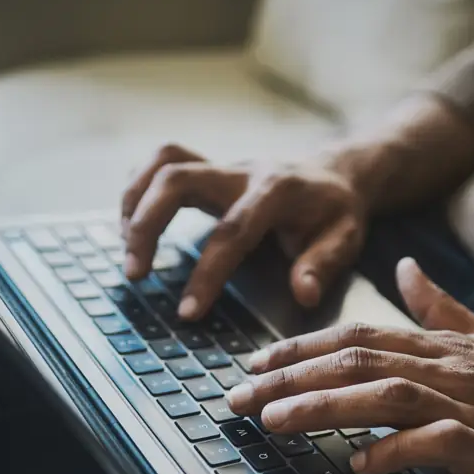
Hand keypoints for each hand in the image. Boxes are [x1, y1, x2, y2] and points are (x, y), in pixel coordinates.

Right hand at [121, 144, 368, 319]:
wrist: (336, 173)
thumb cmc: (336, 212)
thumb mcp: (345, 239)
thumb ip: (322, 265)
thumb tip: (303, 295)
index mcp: (277, 190)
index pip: (232, 231)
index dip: (207, 273)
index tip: (187, 312)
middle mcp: (242, 171)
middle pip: (178, 177)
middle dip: (147, 223)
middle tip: (135, 274)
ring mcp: (222, 166)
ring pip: (164, 161)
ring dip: (134, 202)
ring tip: (128, 250)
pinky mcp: (208, 169)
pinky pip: (163, 164)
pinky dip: (140, 190)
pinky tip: (133, 227)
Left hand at [227, 258, 473, 473]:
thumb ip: (443, 308)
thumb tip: (405, 270)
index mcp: (444, 349)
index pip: (357, 338)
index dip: (300, 348)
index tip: (253, 364)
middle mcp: (451, 371)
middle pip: (358, 362)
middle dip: (290, 377)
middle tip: (235, 397)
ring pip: (387, 395)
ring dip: (325, 407)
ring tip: (273, 422)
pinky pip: (441, 446)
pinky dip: (398, 452)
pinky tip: (360, 464)